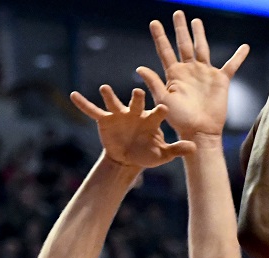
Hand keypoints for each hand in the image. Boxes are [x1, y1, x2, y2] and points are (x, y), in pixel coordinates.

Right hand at [70, 85, 195, 167]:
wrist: (129, 158)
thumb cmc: (148, 153)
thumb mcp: (163, 154)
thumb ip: (177, 150)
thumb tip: (194, 148)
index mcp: (152, 119)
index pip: (157, 113)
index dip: (160, 111)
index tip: (163, 107)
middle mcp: (136, 113)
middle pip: (137, 103)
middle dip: (137, 98)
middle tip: (138, 92)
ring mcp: (120, 114)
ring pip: (114, 103)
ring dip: (109, 96)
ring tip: (105, 88)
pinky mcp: (105, 120)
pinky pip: (93, 111)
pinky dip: (84, 104)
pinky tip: (73, 95)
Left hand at [137, 11, 249, 137]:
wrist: (200, 131)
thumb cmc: (180, 120)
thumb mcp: (164, 100)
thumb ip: (154, 83)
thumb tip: (139, 67)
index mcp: (174, 74)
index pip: (165, 51)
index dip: (160, 37)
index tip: (155, 23)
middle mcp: (189, 71)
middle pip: (184, 44)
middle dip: (180, 29)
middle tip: (177, 13)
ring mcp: (205, 74)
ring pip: (202, 49)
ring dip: (200, 35)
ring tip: (196, 21)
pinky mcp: (220, 81)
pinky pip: (231, 65)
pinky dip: (238, 57)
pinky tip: (245, 47)